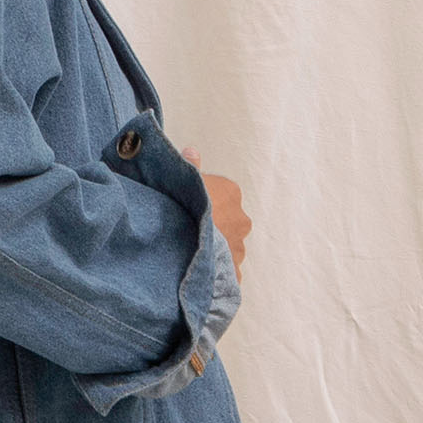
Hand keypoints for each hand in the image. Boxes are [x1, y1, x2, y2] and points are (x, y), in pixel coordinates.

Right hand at [181, 146, 251, 284]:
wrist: (181, 243)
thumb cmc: (181, 208)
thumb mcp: (181, 180)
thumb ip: (189, 166)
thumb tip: (192, 151)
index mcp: (231, 193)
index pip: (222, 193)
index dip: (204, 200)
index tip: (189, 207)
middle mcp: (241, 219)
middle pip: (227, 220)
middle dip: (214, 225)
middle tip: (189, 231)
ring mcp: (239, 247)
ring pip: (228, 245)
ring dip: (215, 248)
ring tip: (191, 252)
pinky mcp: (234, 270)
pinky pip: (226, 270)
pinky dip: (216, 271)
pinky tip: (199, 270)